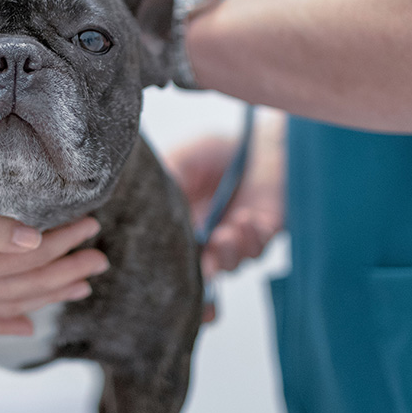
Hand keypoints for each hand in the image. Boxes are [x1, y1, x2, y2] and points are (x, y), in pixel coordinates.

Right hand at [0, 173, 107, 335]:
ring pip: (11, 306)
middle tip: (102, 256)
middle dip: (69, 270)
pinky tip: (27, 327)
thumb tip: (34, 239)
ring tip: (82, 287)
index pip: (29, 256)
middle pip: (27, 285)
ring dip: (49, 296)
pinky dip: (7, 326)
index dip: (65, 241)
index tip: (92, 223)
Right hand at [163, 111, 285, 277]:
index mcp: (184, 222)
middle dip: (202, 270)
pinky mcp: (263, 233)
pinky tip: (247, 219)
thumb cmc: (219, 152)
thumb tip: (147, 203)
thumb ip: (169, 179)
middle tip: (203, 265)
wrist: (261, 142)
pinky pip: (258, 248)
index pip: (174, 250)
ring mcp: (236, 238)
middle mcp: (209, 236)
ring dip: (227, 252)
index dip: (171, 260)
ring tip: (225, 233)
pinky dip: (252, 238)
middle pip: (201, 268)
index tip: (168, 261)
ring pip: (230, 263)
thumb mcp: (184, 159)